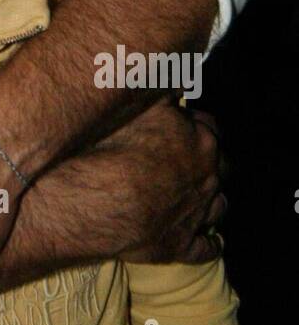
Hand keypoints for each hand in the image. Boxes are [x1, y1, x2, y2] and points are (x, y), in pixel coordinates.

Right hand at [116, 104, 226, 263]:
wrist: (104, 199)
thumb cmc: (117, 146)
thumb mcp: (139, 104)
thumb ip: (160, 91)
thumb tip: (171, 78)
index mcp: (201, 140)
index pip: (210, 126)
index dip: (195, 123)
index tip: (181, 122)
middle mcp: (207, 177)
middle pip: (221, 165)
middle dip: (208, 161)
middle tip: (188, 158)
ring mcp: (197, 213)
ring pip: (218, 205)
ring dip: (210, 199)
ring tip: (197, 196)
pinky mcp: (183, 245)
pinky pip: (207, 247)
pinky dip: (210, 243)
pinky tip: (210, 240)